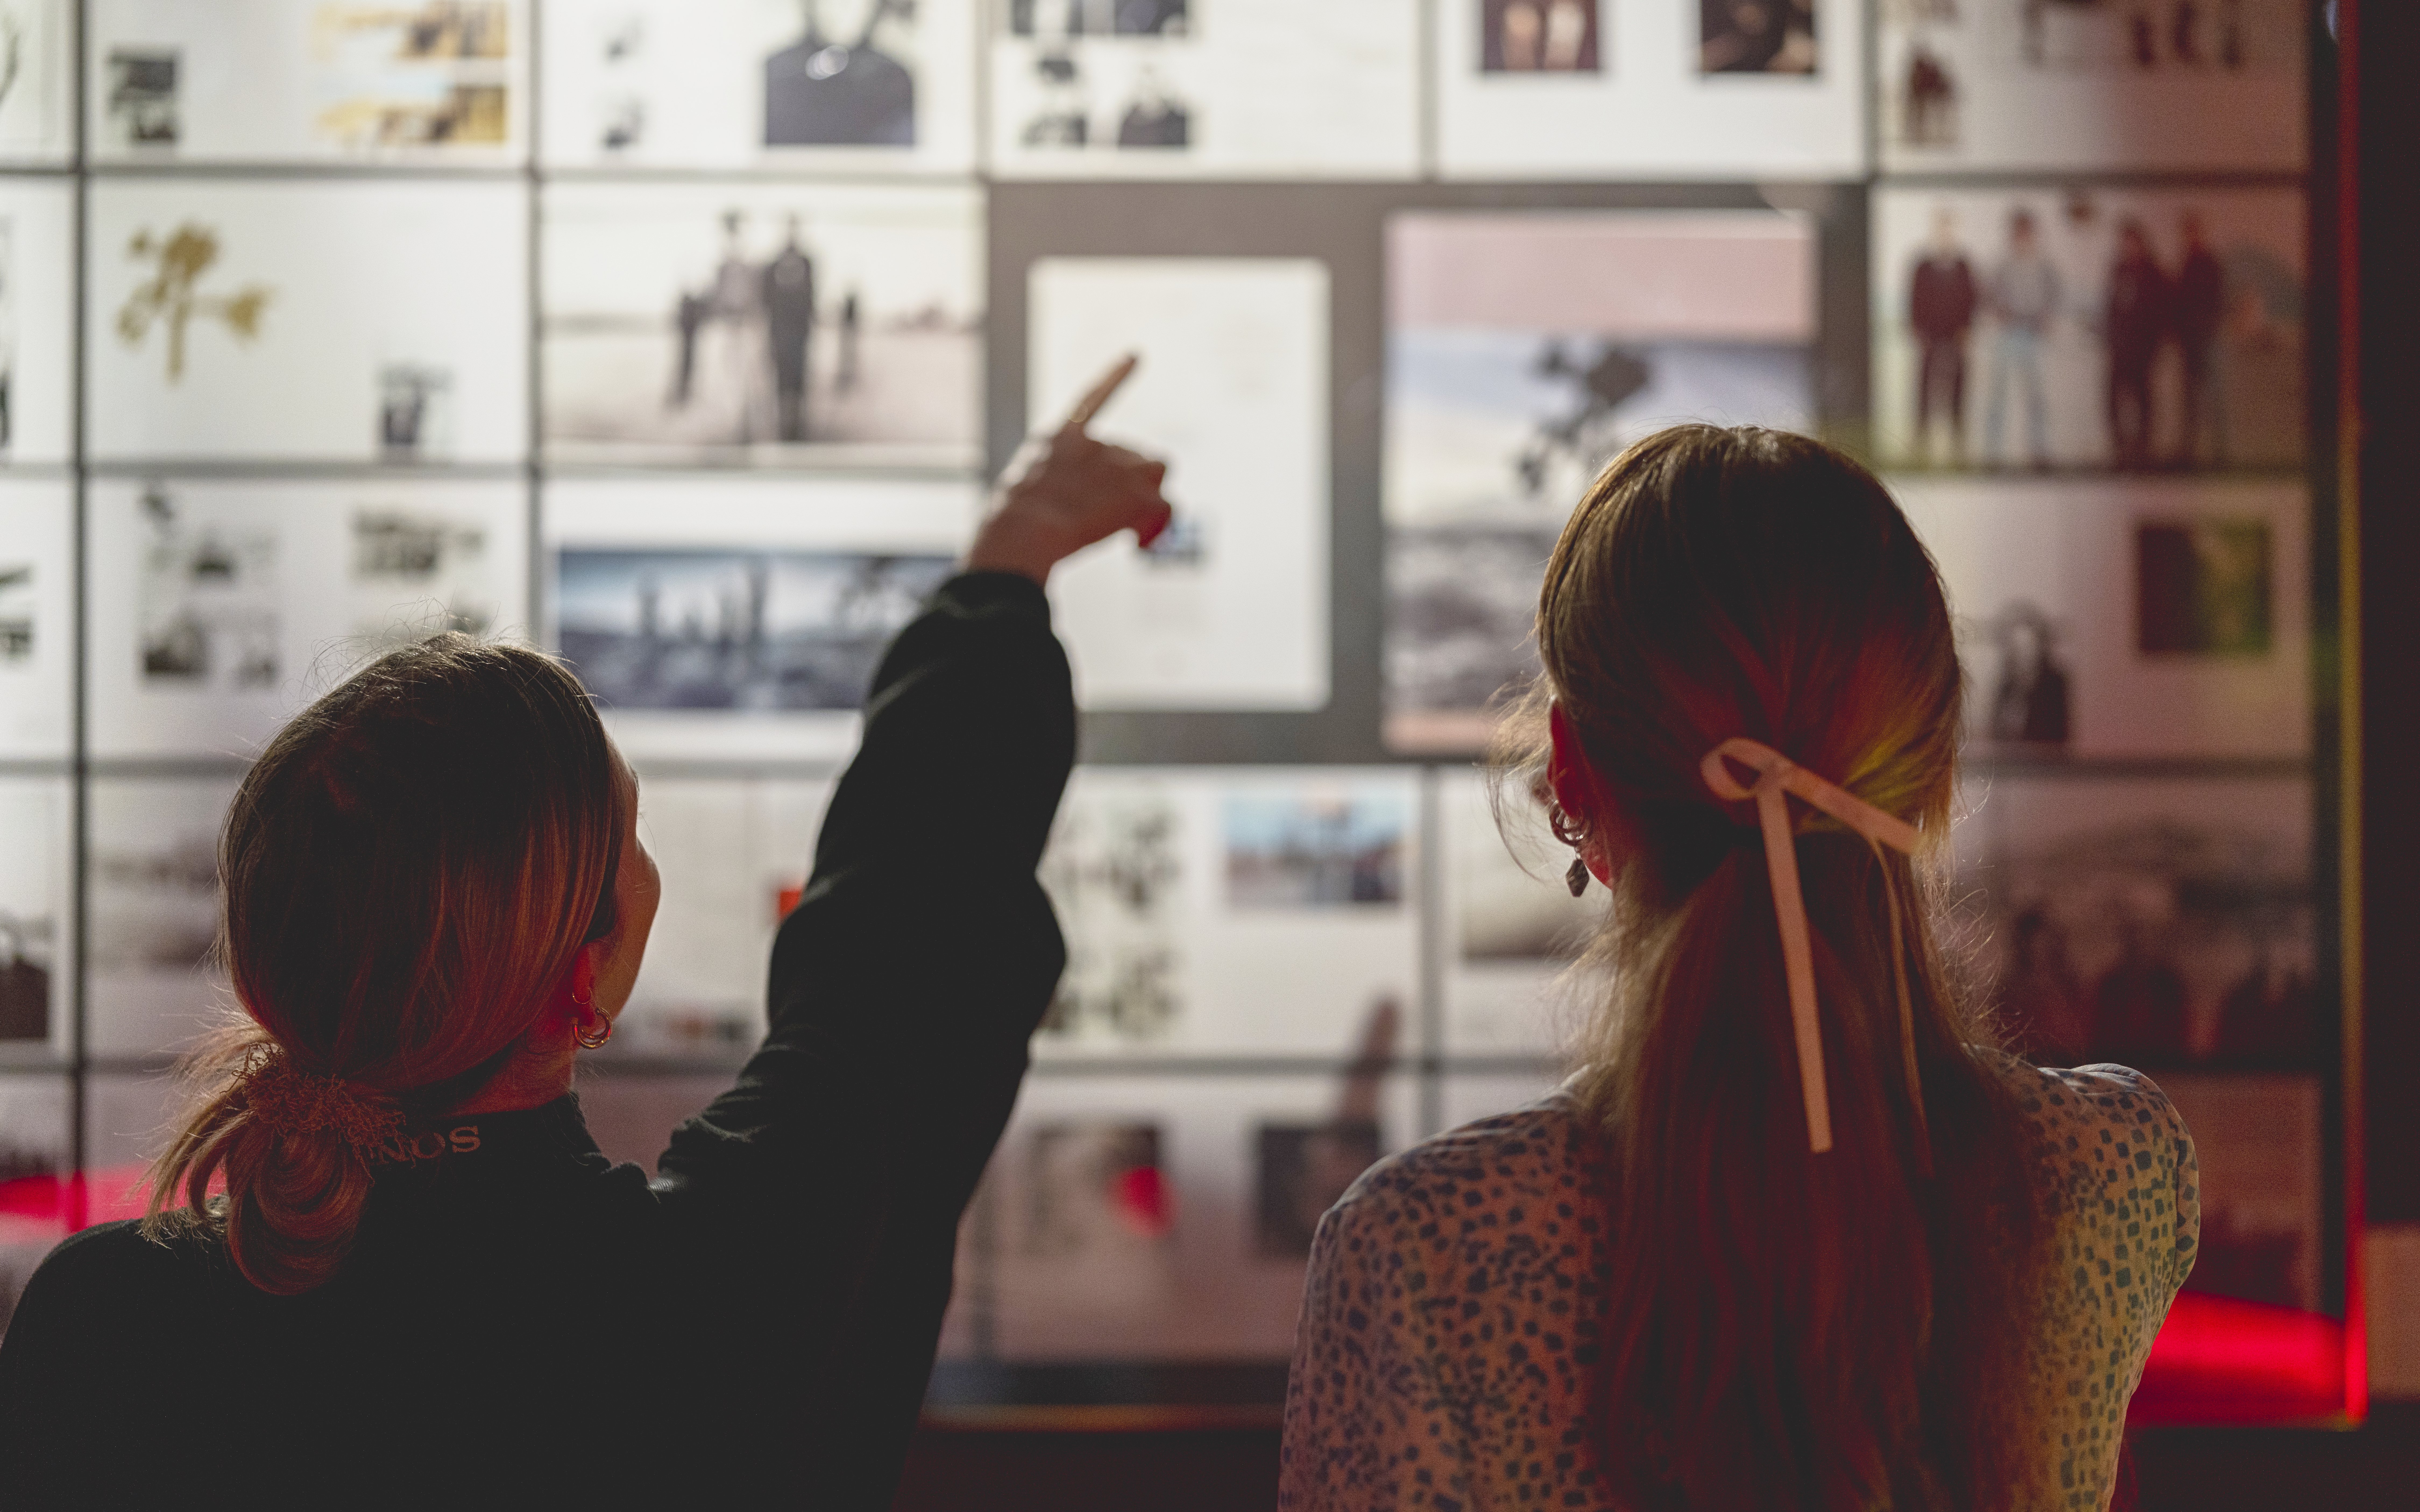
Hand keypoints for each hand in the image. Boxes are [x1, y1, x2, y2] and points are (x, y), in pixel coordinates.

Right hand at [967, 354, 1174, 584]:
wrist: (1022, 529)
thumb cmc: (1012, 520)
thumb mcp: (1020, 487)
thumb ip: (1050, 482)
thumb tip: (1066, 506)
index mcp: (1061, 438)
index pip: (1093, 398)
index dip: (1116, 377)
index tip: (1135, 356)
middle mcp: (1097, 444)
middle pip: (1135, 456)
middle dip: (1130, 483)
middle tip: (1110, 514)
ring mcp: (1122, 466)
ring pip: (1156, 476)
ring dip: (1149, 498)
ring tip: (1123, 530)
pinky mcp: (1140, 495)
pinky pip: (1168, 505)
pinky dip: (1158, 526)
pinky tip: (1141, 544)